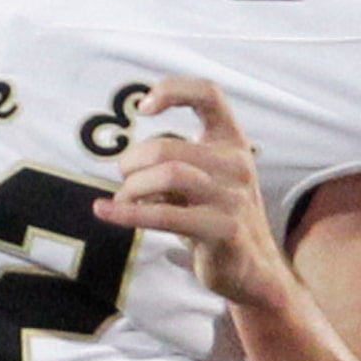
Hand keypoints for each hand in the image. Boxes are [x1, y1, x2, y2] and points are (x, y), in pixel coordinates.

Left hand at [94, 78, 292, 310]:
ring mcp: (233, 197)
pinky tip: (105, 211)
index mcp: (232, 142)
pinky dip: (126, 213)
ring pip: (167, 175)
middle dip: (132, 162)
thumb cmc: (218, 219)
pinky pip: (164, 215)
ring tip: (125, 200)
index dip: (173, 90)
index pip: (209, 94)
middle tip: (124, 179)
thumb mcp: (204, 181)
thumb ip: (176, 162)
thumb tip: (128, 159)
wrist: (255, 271)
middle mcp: (236, 164)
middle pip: (167, 146)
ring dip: (132, 188)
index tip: (144, 107)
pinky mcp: (223, 230)